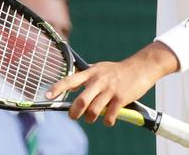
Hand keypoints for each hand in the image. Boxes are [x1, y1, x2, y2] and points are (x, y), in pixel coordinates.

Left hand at [46, 42, 178, 125]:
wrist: (141, 67)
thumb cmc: (118, 70)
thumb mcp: (100, 68)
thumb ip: (86, 77)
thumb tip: (70, 87)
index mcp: (91, 72)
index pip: (70, 80)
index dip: (58, 88)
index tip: (47, 96)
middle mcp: (99, 80)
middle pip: (80, 101)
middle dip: (75, 113)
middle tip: (74, 116)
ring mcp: (110, 89)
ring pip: (93, 111)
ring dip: (91, 118)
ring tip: (94, 117)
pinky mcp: (121, 98)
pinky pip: (109, 116)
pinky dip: (107, 121)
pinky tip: (110, 118)